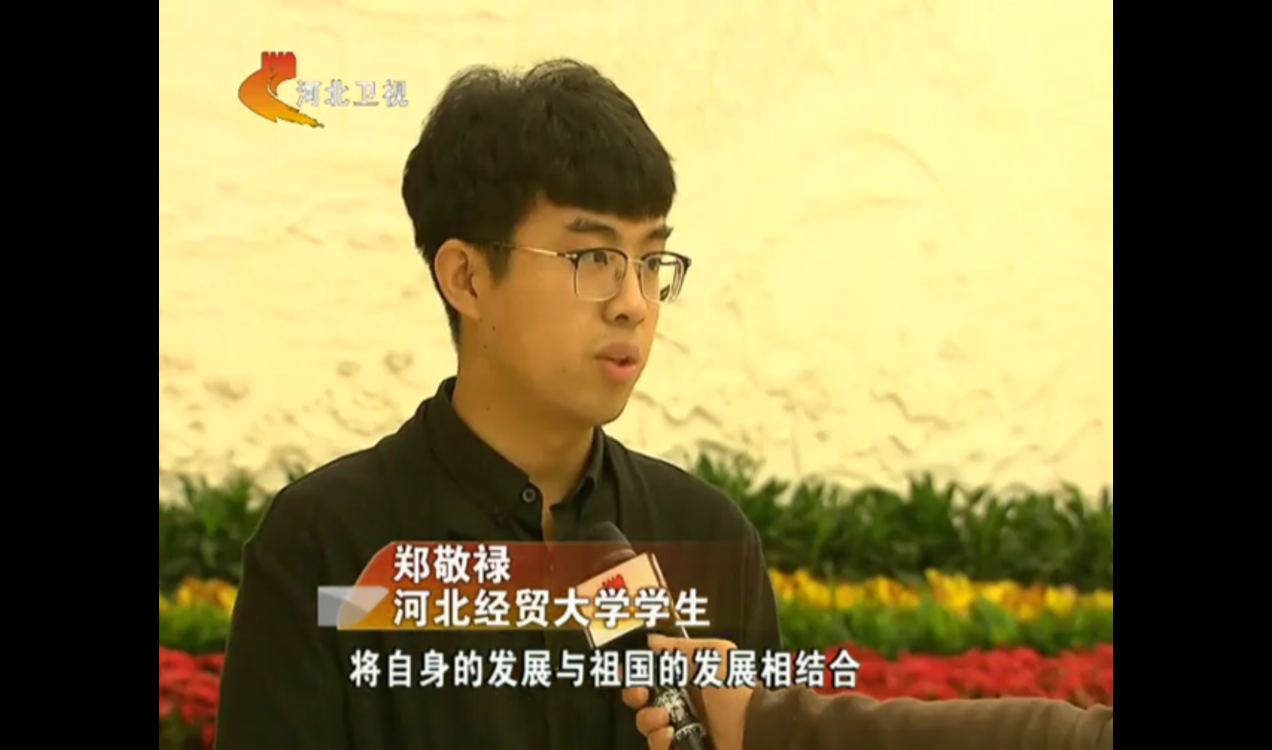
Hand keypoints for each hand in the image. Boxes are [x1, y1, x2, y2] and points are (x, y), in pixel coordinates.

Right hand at [621, 634, 752, 749]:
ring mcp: (681, 728)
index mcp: (685, 679)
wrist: (755, 728)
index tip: (630, 672)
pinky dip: (658, 742)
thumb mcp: (714, 654)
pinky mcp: (683, 748)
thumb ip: (681, 646)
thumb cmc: (739, 690)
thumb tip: (653, 641)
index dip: (636, 674)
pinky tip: (670, 735)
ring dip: (648, 720)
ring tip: (665, 718)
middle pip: (641, 701)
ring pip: (646, 726)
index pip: (650, 675)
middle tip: (642, 695)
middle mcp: (680, 703)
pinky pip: (658, 748)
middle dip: (635, 696)